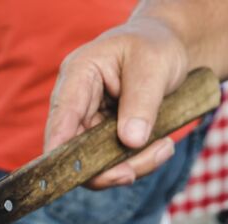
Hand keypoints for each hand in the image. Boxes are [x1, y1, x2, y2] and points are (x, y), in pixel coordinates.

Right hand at [45, 17, 190, 188]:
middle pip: (75, 149)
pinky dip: (139, 162)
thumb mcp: (153, 66)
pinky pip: (114, 161)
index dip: (60, 148)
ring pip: (96, 162)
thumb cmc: (154, 47)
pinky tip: (161, 147)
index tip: (69, 172)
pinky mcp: (104, 136)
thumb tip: (131, 141)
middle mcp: (76, 103)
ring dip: (131, 165)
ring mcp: (89, 122)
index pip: (61, 117)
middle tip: (134, 172)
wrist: (168, 48)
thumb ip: (142, 103)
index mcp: (78, 74)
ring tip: (163, 149)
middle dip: (106, 166)